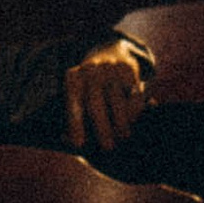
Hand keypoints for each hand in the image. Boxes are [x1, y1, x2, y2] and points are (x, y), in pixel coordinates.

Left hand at [64, 39, 150, 155]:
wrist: (110, 55)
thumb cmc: (90, 88)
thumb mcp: (78, 96)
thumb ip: (74, 118)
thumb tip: (69, 141)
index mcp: (73, 78)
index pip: (72, 103)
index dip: (75, 124)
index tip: (78, 144)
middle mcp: (90, 70)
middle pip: (95, 102)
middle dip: (101, 127)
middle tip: (108, 147)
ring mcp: (110, 68)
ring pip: (116, 99)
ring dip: (121, 122)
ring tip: (123, 137)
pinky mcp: (129, 69)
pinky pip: (133, 94)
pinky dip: (134, 110)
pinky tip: (133, 122)